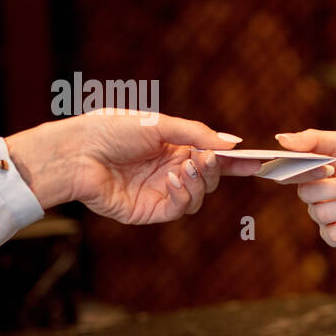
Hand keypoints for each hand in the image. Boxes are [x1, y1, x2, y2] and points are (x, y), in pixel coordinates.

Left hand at [6, 109, 262, 222]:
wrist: (76, 152)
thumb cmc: (111, 131)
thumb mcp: (159, 125)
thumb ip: (197, 134)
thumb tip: (232, 143)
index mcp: (174, 148)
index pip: (212, 157)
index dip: (235, 160)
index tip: (258, 161)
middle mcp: (170, 171)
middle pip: (210, 177)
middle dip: (215, 169)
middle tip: (209, 158)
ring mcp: (161, 192)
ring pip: (199, 195)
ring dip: (200, 182)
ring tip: (187, 168)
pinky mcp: (150, 210)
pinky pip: (180, 208)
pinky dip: (184, 195)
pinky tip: (174, 180)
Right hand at [274, 128, 335, 247]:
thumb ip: (315, 140)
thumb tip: (280, 139)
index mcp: (311, 168)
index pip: (289, 172)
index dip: (304, 172)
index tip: (329, 168)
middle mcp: (313, 193)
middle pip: (307, 194)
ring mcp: (324, 215)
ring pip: (323, 214)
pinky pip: (333, 235)